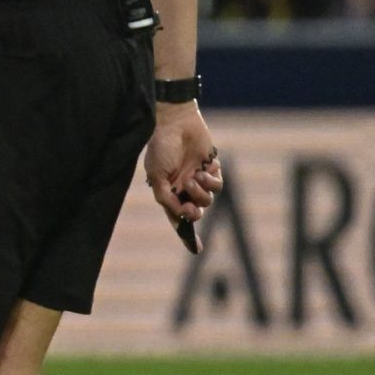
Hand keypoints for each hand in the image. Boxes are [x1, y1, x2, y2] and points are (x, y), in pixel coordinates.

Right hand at [146, 104, 223, 229]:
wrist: (175, 124)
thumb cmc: (161, 148)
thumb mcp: (156, 176)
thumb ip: (165, 197)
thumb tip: (180, 214)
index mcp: (167, 192)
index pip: (177, 217)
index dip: (186, 234)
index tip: (196, 250)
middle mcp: (183, 188)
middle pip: (194, 212)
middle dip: (194, 213)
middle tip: (191, 208)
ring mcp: (197, 179)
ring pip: (208, 201)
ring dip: (200, 193)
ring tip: (193, 178)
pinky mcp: (211, 169)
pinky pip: (217, 186)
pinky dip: (211, 181)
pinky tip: (203, 170)